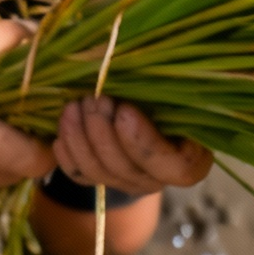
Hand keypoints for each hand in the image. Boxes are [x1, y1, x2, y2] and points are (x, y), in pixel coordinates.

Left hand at [52, 96, 211, 195]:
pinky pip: (80, 176)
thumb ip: (166, 86)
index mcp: (191, 156)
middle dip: (104, 132)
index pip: (177, 168)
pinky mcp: (103, 179)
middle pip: (129, 171)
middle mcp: (161, 177)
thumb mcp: (170, 84)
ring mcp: (129, 181)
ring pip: (100, 174)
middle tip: (94, 97)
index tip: (124, 111)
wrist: (143, 98)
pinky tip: (61, 131)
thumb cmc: (164, 85)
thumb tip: (144, 73)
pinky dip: (68, 154)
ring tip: (74, 105)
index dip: (146, 144)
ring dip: (81, 138)